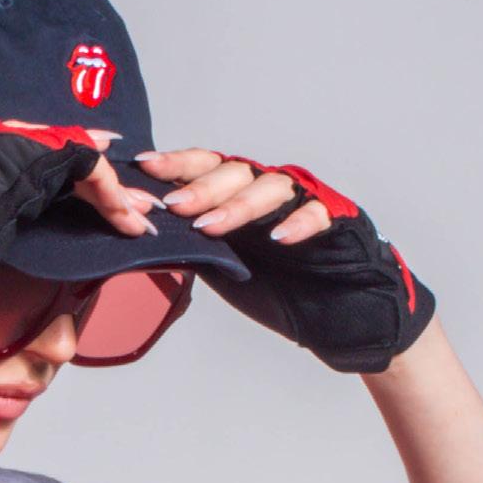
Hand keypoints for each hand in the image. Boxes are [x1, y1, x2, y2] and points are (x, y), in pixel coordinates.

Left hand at [136, 147, 434, 372]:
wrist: (332, 317)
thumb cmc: (278, 288)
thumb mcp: (223, 268)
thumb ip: (194, 246)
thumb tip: (146, 233)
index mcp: (240, 195)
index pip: (206, 167)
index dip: (177, 164)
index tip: (145, 166)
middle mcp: (270, 189)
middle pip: (234, 172)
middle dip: (201, 188)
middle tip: (174, 206)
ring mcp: (304, 201)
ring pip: (270, 187)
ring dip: (238, 206)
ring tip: (211, 226)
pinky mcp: (336, 220)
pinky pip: (317, 213)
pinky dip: (298, 223)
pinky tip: (277, 237)